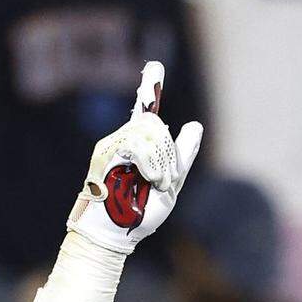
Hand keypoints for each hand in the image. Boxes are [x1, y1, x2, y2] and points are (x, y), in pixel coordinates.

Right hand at [68, 60, 201, 255]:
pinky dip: (150, 162)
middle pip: (155, 124)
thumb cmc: (140, 215)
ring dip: (161, 161)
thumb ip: (181, 156)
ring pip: (150, 132)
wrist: (116, 234)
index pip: (146, 112)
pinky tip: (149, 178)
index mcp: (139, 147)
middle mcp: (124, 141)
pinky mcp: (106, 152)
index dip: (150, 87)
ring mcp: (113, 145)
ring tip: (155, 183)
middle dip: (168, 152)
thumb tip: (195, 125)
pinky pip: (138, 143)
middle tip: (163, 181)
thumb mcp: (170, 185)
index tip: (155, 67)